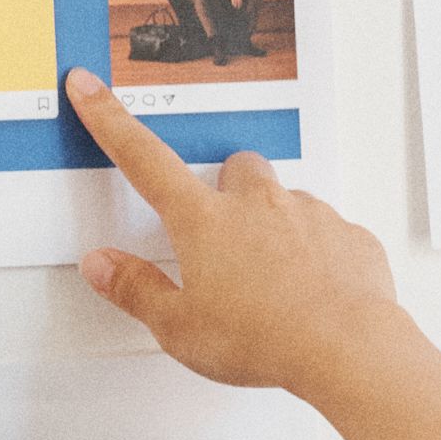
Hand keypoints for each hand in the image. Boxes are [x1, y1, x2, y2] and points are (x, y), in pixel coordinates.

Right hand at [64, 67, 400, 405]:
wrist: (345, 350)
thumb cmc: (263, 340)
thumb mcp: (179, 328)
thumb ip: (137, 290)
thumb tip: (102, 266)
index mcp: (204, 221)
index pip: (142, 158)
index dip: (109, 121)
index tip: (91, 89)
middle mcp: (257, 203)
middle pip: (234, 169)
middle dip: (227, 190)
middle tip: (223, 235)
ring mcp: (309, 213)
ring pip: (286, 199)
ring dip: (275, 226)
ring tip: (274, 281)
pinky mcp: (348, 235)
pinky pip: (329, 233)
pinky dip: (319, 255)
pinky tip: (314, 294)